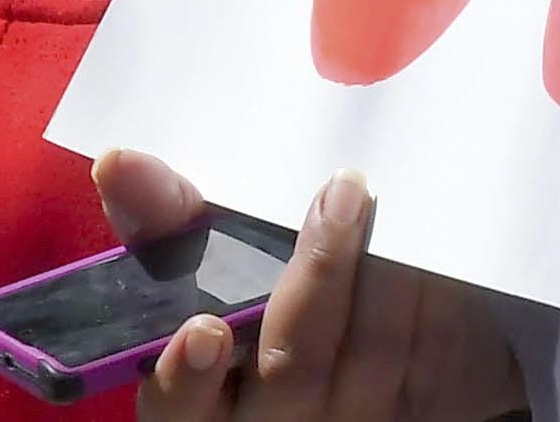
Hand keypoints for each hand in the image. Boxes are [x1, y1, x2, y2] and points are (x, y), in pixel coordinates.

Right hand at [104, 153, 525, 421]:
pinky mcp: (424, 414)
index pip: (179, 411)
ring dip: (388, 272)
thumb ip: (167, 223)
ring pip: (374, 360)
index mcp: (203, 405)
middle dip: (320, 278)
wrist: (382, 373)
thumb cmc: (266, 313)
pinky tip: (426, 248)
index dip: (187, 378)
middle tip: (340, 194)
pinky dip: (438, 296)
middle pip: (294, 374)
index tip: (205, 328)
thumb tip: (118, 162)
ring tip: (379, 199)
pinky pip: (441, 360)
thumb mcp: (209, 271)